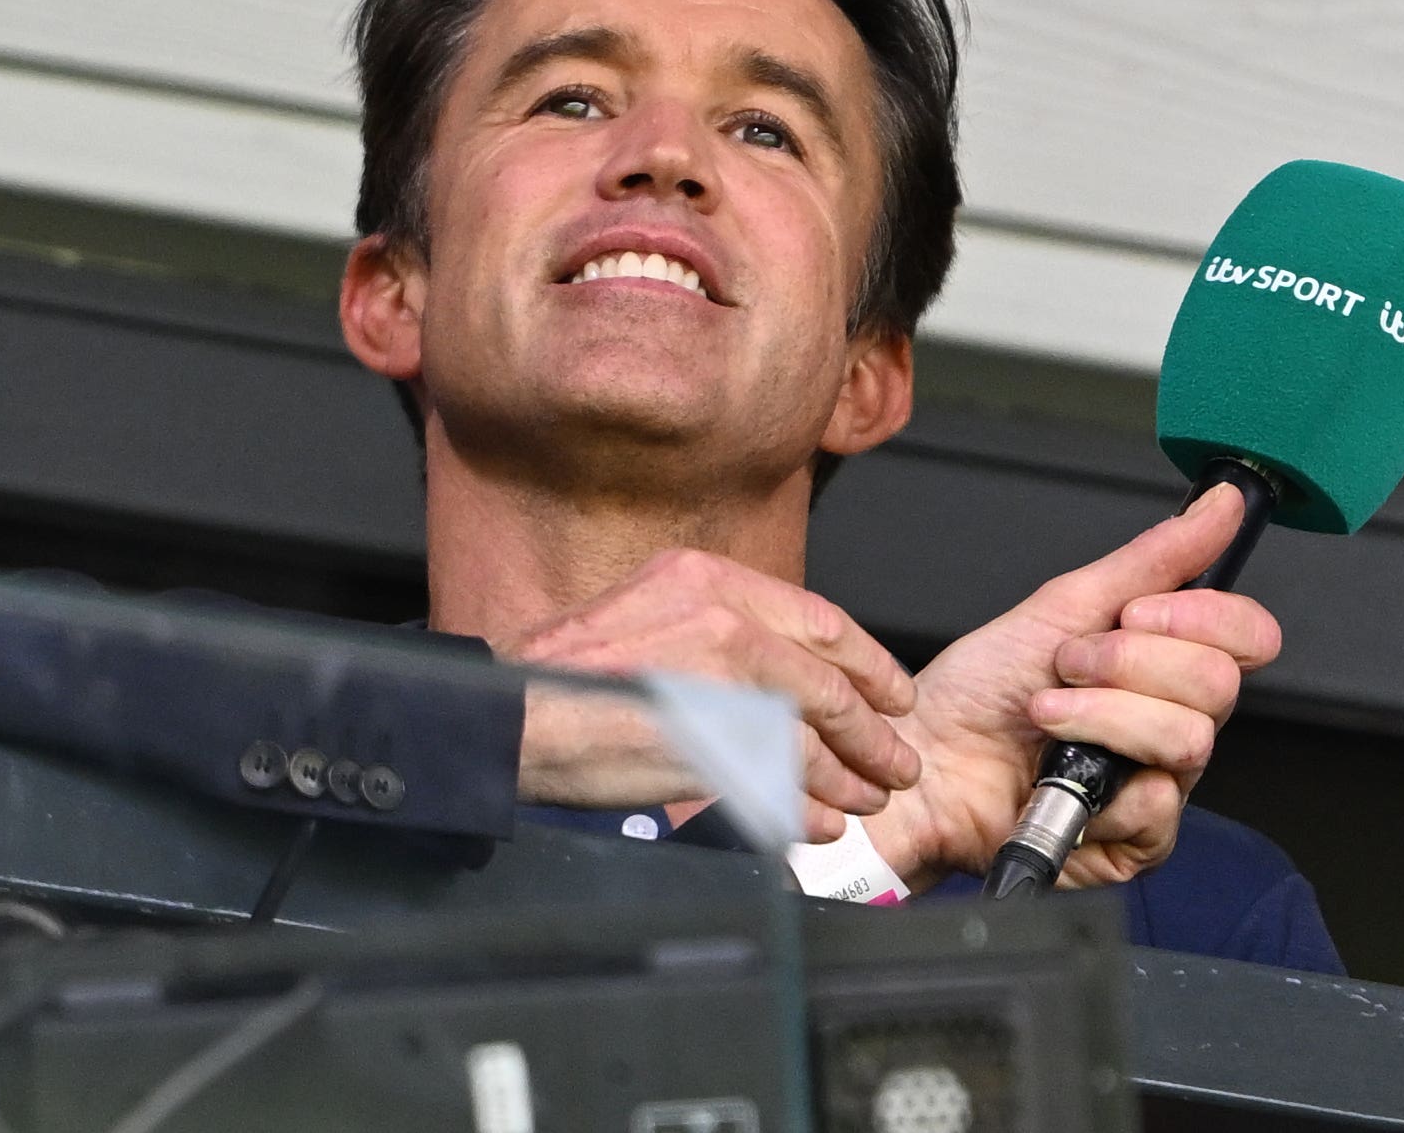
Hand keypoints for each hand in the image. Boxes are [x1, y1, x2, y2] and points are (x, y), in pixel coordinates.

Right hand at [507, 548, 921, 842]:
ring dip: (849, 772)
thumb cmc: (566, 675)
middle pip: (828, 680)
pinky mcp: (700, 740)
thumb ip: (722, 629)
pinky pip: (776, 776)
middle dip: (873, 729)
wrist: (506, 715)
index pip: (819, 620)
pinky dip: (807, 804)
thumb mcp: (651, 615)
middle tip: (897, 758)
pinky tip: (820, 822)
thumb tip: (785, 668)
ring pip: (811, 731)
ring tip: (869, 797)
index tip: (893, 694)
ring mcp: (712, 679)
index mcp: (709, 581)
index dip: (869, 663)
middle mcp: (718, 619)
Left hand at [864, 483, 1281, 891]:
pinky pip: (1158, 807)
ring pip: (1190, 739)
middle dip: (1130, 663)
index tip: (1137, 613)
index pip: (1248, 635)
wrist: (922, 762)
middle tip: (1069, 664)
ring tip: (1047, 714)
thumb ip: (1154, 558)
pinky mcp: (1136, 840)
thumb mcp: (1065, 604)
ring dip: (1105, 717)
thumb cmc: (980, 691)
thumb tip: (1221, 503)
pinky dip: (1098, 783)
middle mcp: (1175, 720)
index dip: (1204, 618)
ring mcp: (1160, 781)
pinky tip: (1056, 772)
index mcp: (1169, 662)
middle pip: (1219, 683)